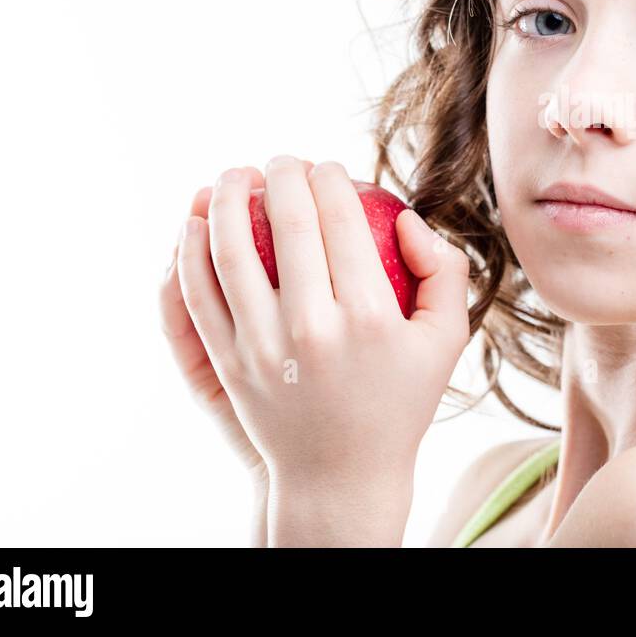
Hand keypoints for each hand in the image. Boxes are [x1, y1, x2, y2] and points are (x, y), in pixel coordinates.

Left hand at [174, 156, 470, 493]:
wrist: (342, 476)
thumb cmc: (399, 400)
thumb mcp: (446, 339)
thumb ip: (444, 270)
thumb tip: (407, 219)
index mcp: (370, 316)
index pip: (343, 219)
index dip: (331, 177)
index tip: (328, 167)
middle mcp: (314, 328)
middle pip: (289, 222)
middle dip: (283, 173)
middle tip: (283, 160)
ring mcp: (264, 348)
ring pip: (231, 251)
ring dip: (227, 199)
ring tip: (237, 175)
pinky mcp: (228, 365)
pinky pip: (197, 294)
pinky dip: (189, 250)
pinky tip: (196, 222)